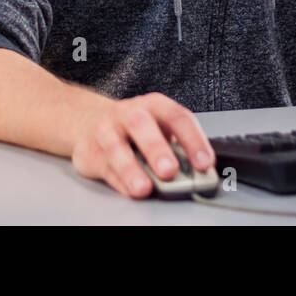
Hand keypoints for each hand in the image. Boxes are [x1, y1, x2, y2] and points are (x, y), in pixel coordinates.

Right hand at [71, 93, 214, 198]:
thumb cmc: (136, 129)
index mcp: (154, 105)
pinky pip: (104, 166)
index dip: (193, 139)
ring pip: (116, 146)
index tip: (204, 163)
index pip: (177, 116)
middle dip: (157, 149)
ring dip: (131, 169)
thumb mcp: (159, 128)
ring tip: (144, 188)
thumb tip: (196, 174)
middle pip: (141, 125)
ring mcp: (107, 130)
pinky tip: (130, 190)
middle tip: (170, 171)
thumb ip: (176, 148)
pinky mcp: (90, 151)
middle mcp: (129, 113)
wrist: (91, 122)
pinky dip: (119, 181)